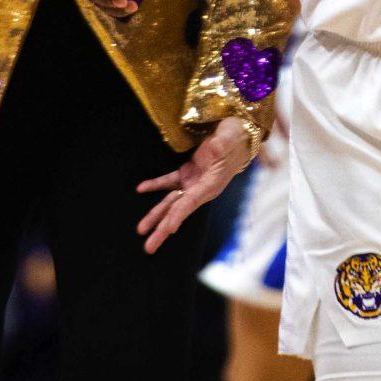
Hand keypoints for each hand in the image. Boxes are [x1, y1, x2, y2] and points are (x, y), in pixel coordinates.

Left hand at [136, 119, 256, 251]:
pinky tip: (141, 189)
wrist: (239, 133)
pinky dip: (155, 185)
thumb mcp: (230, 138)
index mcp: (212, 185)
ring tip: (141, 230)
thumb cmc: (236, 136)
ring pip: (171, 202)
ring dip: (155, 215)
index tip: (169, 229)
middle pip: (178, 211)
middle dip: (163, 229)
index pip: (192, 202)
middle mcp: (202, 189)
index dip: (180, 215)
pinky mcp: (188, 173)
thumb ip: (223, 143)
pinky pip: (169, 182)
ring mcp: (194, 182)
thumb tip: (215, 146)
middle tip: (149, 247)